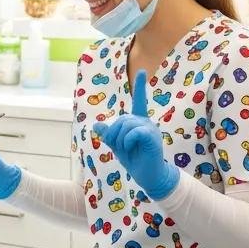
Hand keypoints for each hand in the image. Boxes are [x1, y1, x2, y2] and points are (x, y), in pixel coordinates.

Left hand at [93, 70, 178, 200]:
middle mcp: (145, 122)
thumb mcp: (117, 146)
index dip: (140, 86)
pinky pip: (134, 132)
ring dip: (120, 140)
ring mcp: (150, 129)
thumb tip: (96, 125)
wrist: (148, 176)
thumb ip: (109, 134)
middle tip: (120, 147)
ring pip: (125, 125)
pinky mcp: (152, 137)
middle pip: (121, 119)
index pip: (139, 101)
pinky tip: (133, 148)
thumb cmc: (135, 160)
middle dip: (114, 134)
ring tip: (128, 149)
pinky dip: (128, 141)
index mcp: (138, 122)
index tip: (142, 71)